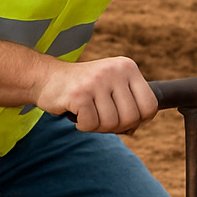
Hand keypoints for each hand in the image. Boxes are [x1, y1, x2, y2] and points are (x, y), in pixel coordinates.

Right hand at [35, 56, 158, 133]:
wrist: (46, 77)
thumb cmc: (82, 88)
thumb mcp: (111, 87)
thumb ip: (127, 105)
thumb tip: (135, 128)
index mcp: (128, 67)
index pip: (150, 105)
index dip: (139, 120)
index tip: (123, 119)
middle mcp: (115, 71)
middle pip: (132, 117)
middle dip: (117, 126)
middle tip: (100, 118)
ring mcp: (97, 81)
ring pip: (112, 123)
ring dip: (98, 126)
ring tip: (87, 114)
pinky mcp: (79, 93)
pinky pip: (91, 124)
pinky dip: (83, 126)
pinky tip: (77, 114)